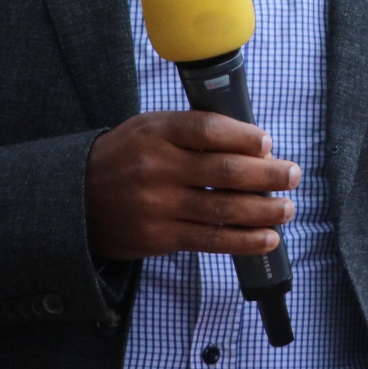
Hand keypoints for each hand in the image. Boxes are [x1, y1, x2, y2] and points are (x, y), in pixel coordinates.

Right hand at [85, 111, 298, 261]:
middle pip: (224, 171)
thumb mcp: (151, 127)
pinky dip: (244, 240)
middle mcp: (158, 168)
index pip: (209, 130)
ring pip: (223, 209)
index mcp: (157, 132)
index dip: (244, 137)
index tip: (269, 142)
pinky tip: (268, 238)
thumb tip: (255, 144)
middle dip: (268, 174)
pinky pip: (210, 240)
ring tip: (287, 208)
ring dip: (264, 210)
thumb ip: (194, 130)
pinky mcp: (159, 237)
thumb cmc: (126, 157)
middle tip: (293, 175)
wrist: (74, 200)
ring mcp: (158, 205)